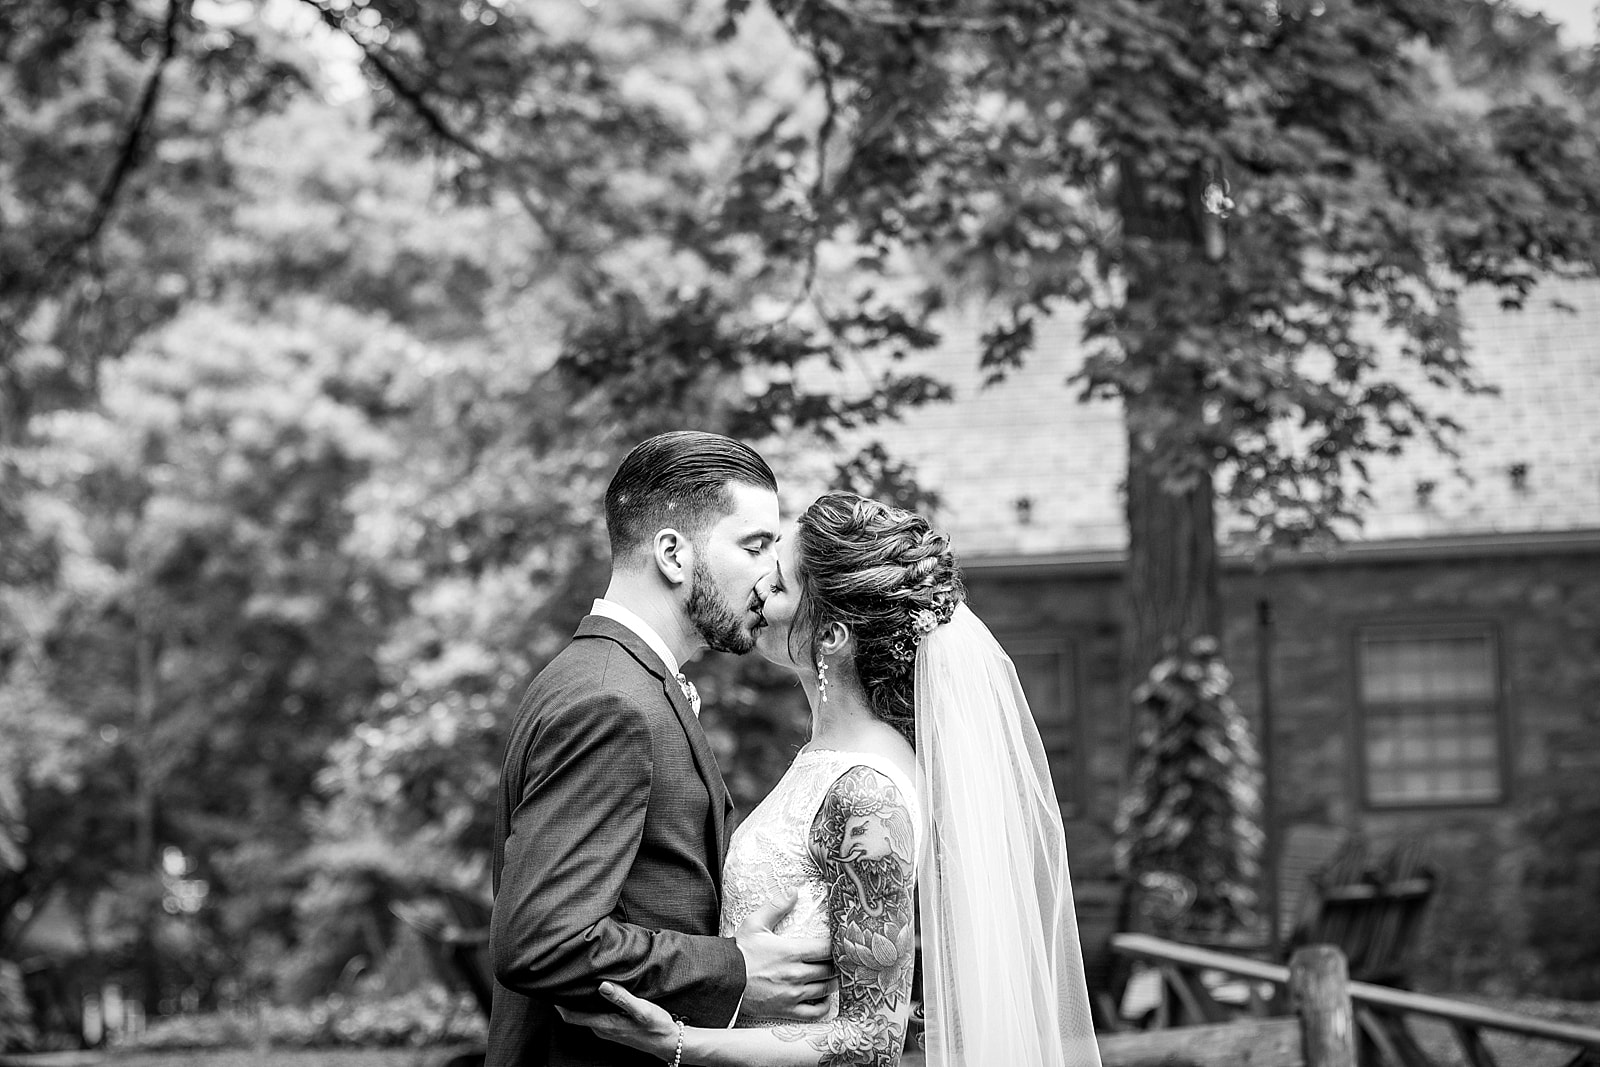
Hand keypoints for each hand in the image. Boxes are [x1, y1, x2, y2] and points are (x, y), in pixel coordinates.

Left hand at [556, 982, 676, 1057]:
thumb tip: (602, 986)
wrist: (668, 1043)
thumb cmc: (657, 1027)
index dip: (559, 1004)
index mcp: (605, 1024)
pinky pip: (595, 1015)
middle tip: (564, 979)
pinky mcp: (614, 1028)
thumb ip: (621, 998)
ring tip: (578, 983)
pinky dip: (590, 1005)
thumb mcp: (642, 1010)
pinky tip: (596, 993)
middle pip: (575, 1015)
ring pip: (585, 1015)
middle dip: (568, 999)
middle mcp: (602, 1029)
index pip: (572, 1016)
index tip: (552, 988)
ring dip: (579, 1001)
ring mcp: (607, 1030)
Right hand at [734, 889, 837, 1020]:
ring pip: (827, 989)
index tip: (838, 943)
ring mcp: (793, 994)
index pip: (827, 949)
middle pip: (831, 969)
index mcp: (791, 951)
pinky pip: (816, 1012)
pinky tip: (822, 997)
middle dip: (836, 963)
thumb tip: (793, 891)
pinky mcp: (788, 1010)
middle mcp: (796, 974)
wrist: (723, 980)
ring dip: (832, 982)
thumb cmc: (739, 952)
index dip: (837, 946)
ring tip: (830, 975)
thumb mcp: (755, 924)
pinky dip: (824, 1005)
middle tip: (836, 959)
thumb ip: (776, 906)